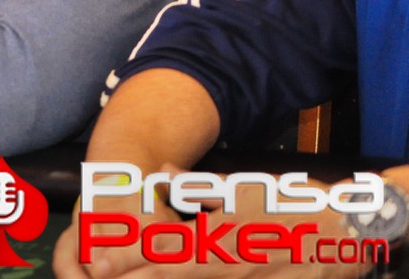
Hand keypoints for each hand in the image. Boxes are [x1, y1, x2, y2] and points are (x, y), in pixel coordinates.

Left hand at [55, 169, 364, 278]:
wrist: (342, 226)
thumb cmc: (287, 203)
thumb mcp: (241, 187)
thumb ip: (197, 185)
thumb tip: (160, 172)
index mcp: (219, 230)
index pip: (164, 246)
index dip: (129, 254)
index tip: (97, 257)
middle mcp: (229, 259)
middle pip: (173, 273)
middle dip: (134, 275)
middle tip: (98, 274)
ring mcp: (248, 277)